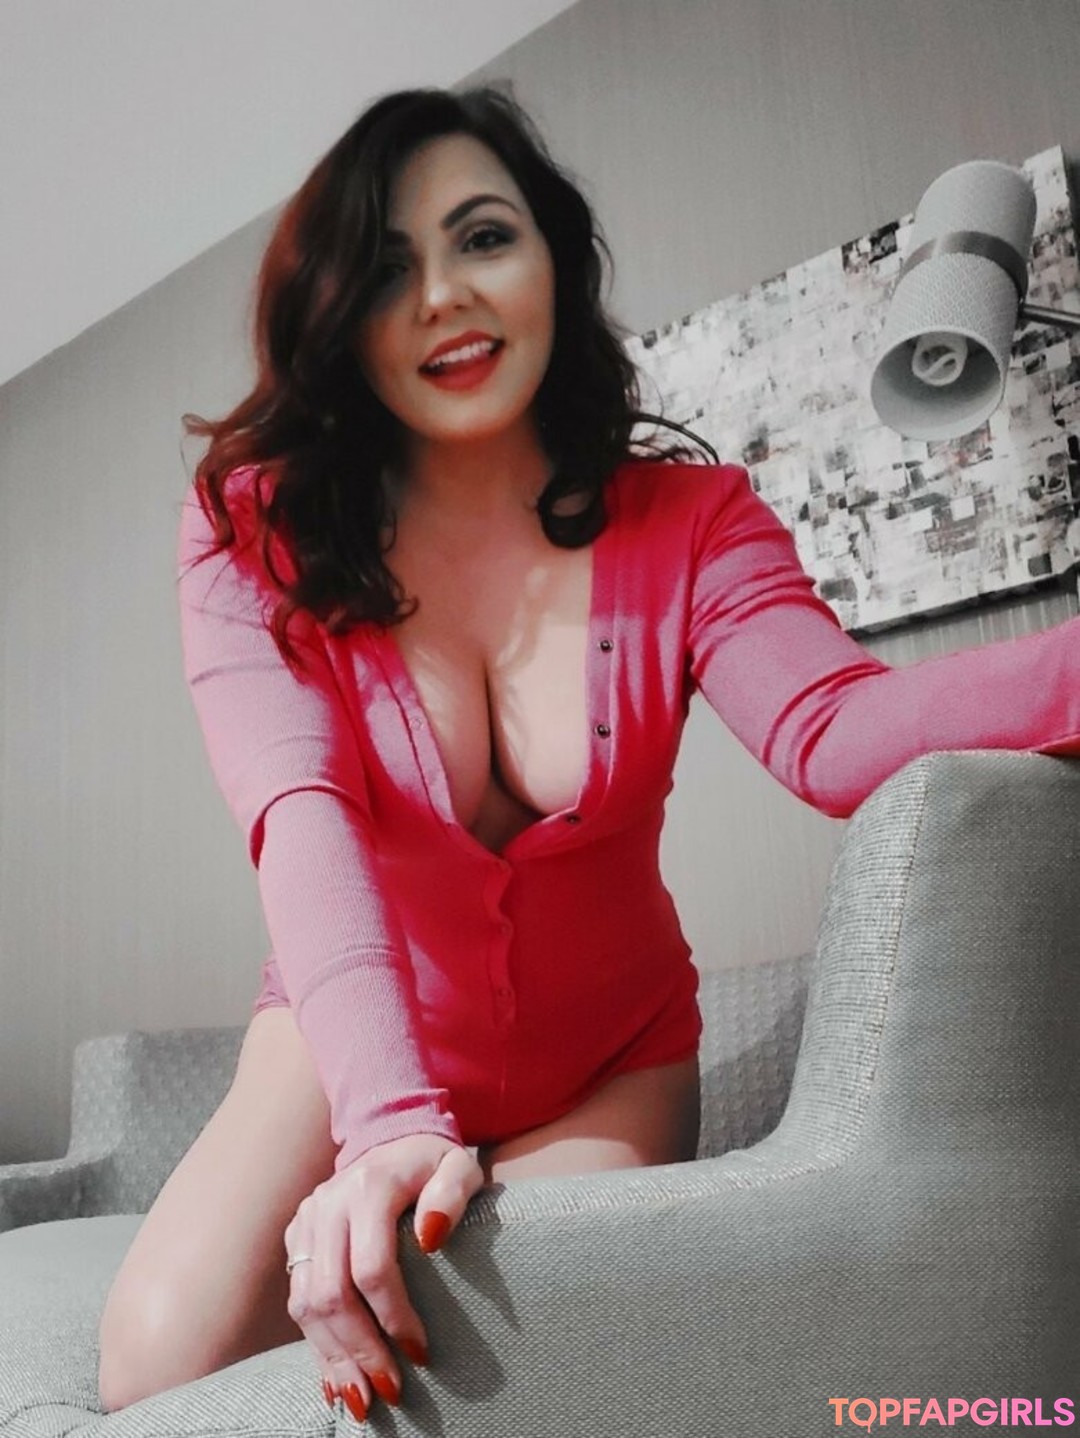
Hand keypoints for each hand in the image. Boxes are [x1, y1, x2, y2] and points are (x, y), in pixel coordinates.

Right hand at [283, 1132, 483, 1421]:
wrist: (389, 1136)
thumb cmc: (433, 1162)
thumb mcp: (459, 1166)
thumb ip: (452, 1194)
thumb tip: (431, 1237)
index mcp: (369, 1187)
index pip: (371, 1268)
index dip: (394, 1317)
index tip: (421, 1352)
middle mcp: (328, 1205)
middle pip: (331, 1294)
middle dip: (359, 1350)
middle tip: (390, 1390)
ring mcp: (307, 1222)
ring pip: (305, 1304)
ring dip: (333, 1357)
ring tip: (361, 1399)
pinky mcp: (296, 1238)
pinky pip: (297, 1299)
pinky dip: (316, 1344)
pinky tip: (334, 1378)